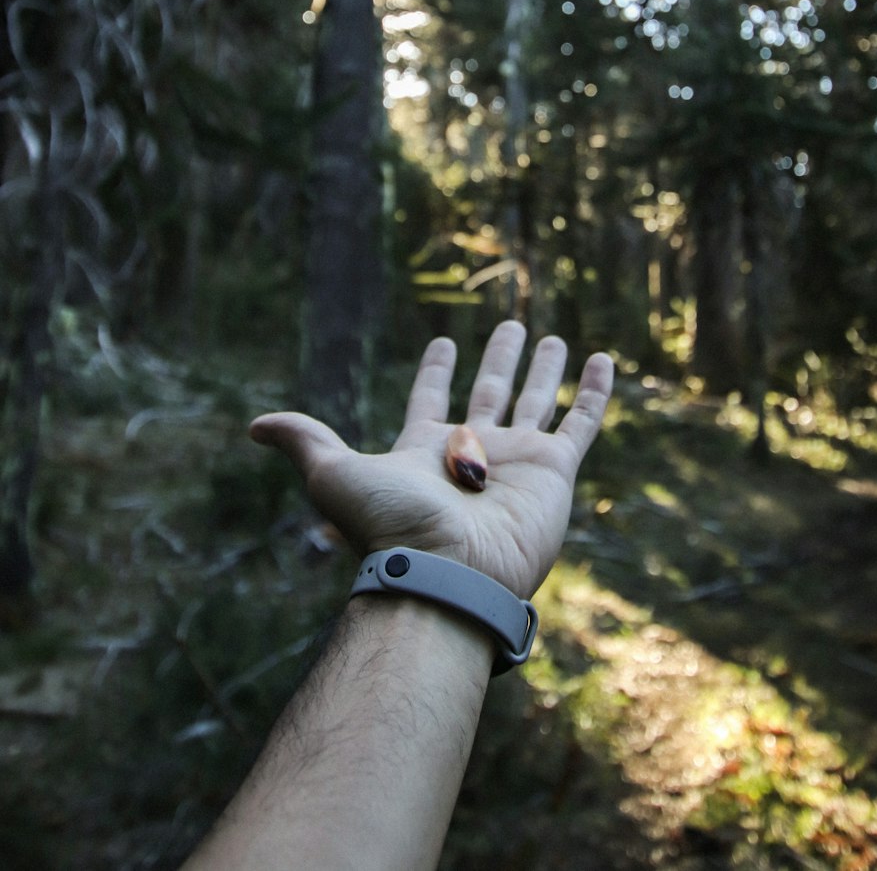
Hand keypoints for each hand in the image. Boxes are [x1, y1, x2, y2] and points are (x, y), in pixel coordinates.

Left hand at [249, 322, 613, 598]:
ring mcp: (517, 461)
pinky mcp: (555, 470)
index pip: (431, 401)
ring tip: (550, 335)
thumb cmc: (390, 526)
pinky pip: (580, 422)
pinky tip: (602, 360)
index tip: (442, 343)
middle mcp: (474, 453)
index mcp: (425, 451)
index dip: (435, 372)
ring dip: (542, 369)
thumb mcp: (335, 474)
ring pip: (535, 400)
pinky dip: (594, 392)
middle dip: (497, 362)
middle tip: (508, 326)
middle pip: (489, 394)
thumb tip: (254, 425)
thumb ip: (303, 442)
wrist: (447, 572)